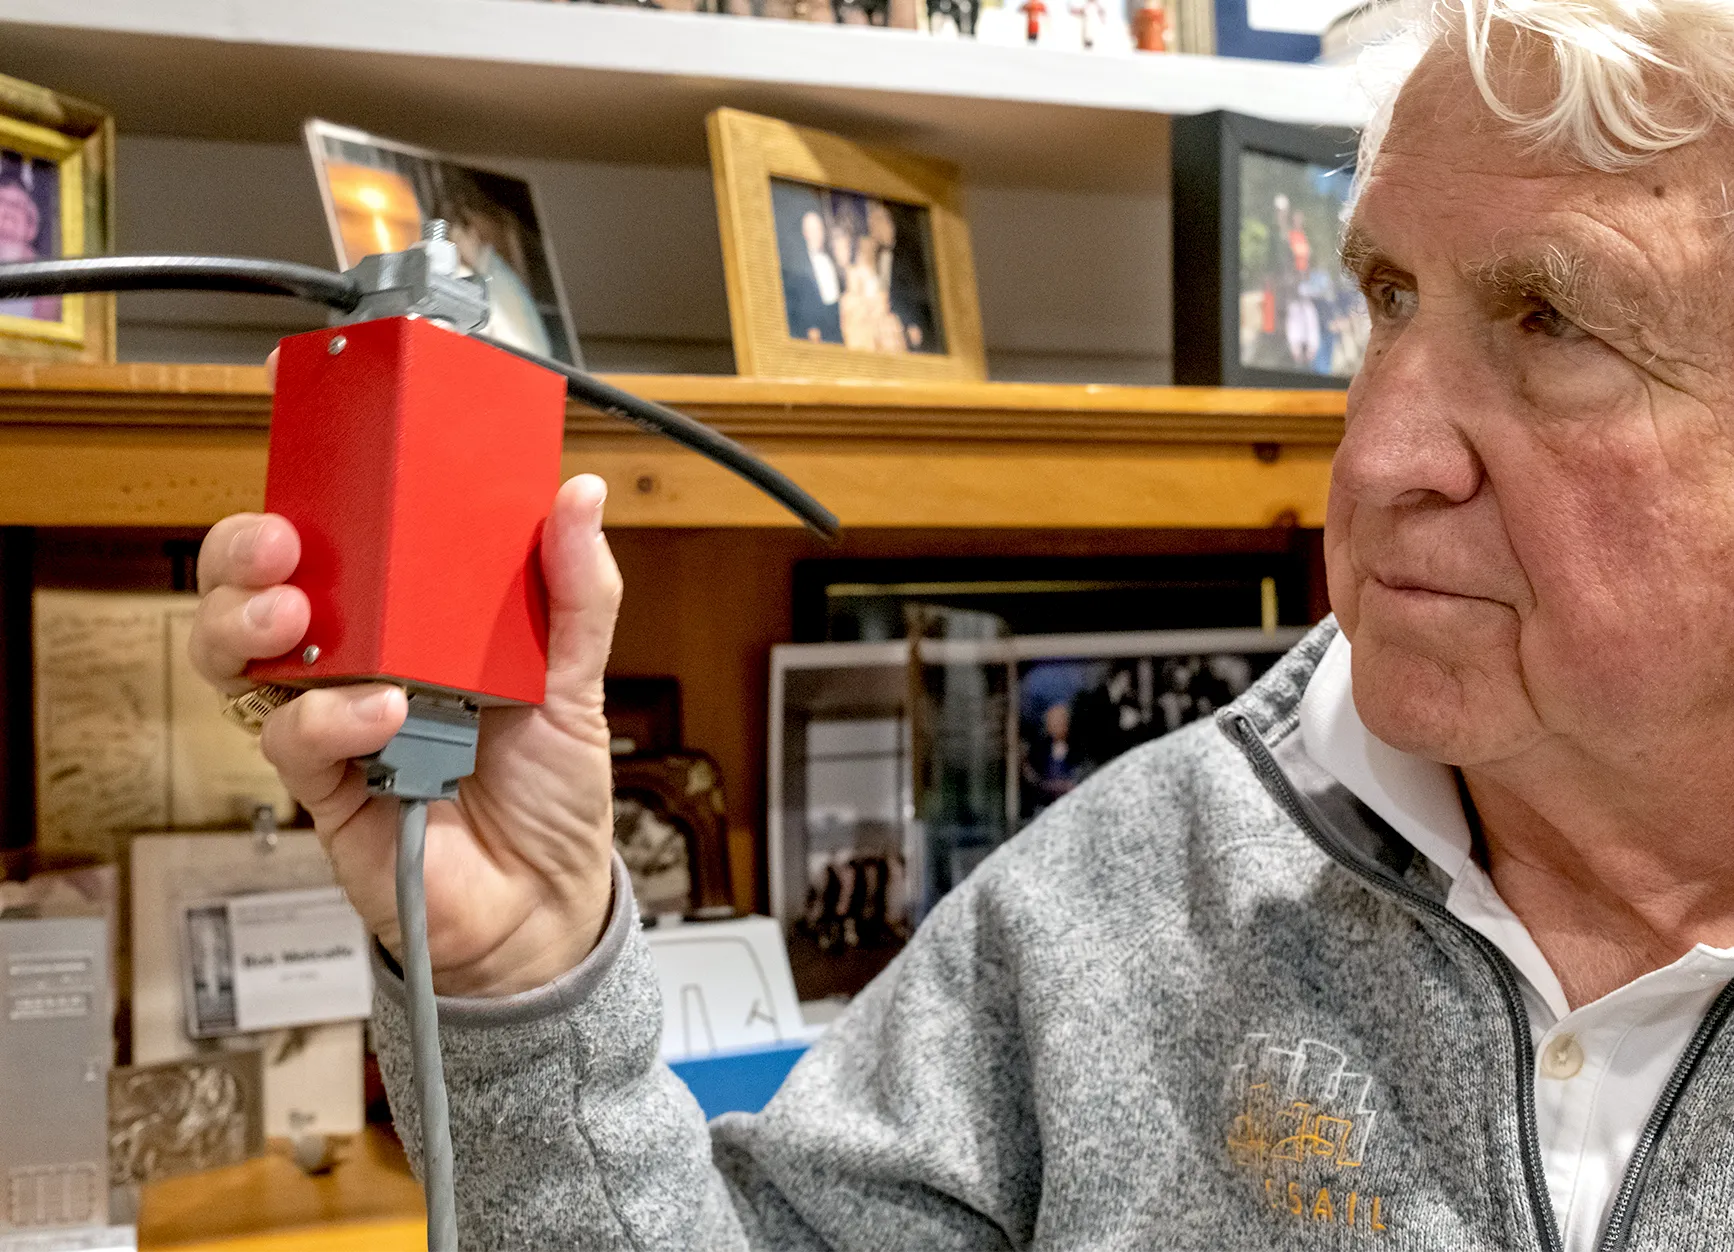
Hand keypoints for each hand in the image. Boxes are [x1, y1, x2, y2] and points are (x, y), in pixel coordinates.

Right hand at [188, 360, 622, 997]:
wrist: (546, 905)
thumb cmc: (550, 793)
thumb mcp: (579, 681)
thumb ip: (575, 593)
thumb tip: (579, 497)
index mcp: (412, 623)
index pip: (338, 543)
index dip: (308, 496)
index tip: (313, 449)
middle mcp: (361, 664)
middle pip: (261, 589)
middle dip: (246, 554)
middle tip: (281, 543)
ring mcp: (335, 724)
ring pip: (244, 657)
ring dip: (253, 623)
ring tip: (299, 614)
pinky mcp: (326, 791)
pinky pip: (295, 742)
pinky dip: (330, 719)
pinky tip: (381, 712)